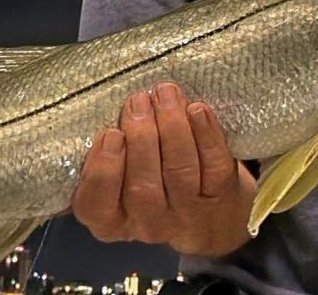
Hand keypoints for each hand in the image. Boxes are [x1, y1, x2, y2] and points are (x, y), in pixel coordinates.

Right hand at [72, 82, 255, 256]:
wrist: (211, 207)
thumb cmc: (151, 177)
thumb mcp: (119, 176)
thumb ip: (108, 151)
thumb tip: (104, 109)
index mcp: (112, 219)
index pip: (96, 206)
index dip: (103, 171)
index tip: (111, 134)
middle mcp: (149, 222)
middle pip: (142, 187)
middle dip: (141, 139)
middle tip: (138, 101)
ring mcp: (188, 212)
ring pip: (180, 171)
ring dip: (172, 128)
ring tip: (165, 95)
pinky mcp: (221, 195)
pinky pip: (214, 164)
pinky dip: (206, 134)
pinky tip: (197, 109)